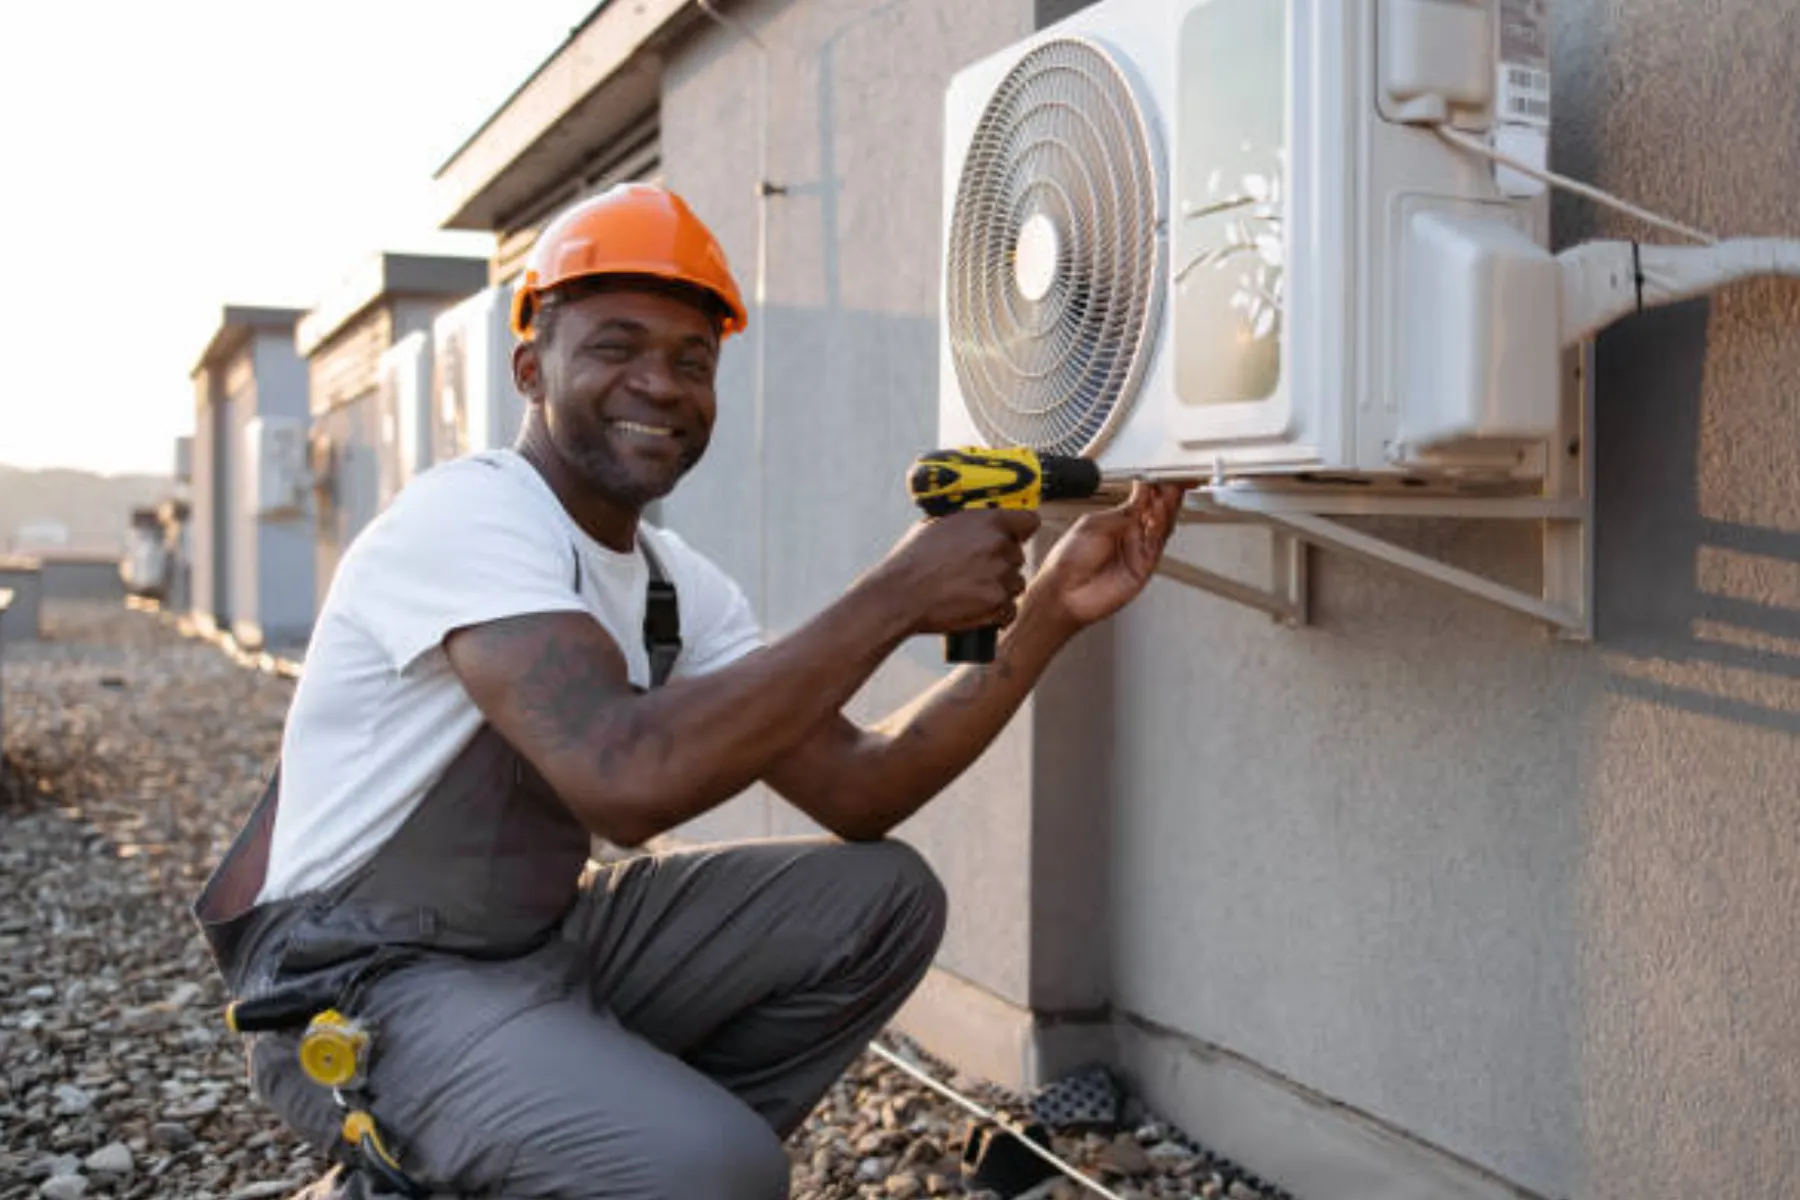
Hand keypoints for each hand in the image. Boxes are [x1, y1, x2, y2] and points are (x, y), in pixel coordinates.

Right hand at [870, 508, 1040, 634]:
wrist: (901, 594)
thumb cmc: (912, 559)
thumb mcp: (938, 525)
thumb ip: (967, 523)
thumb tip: (976, 522)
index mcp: (988, 521)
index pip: (1029, 521)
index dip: (1021, 530)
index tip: (1013, 537)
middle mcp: (999, 546)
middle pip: (1018, 556)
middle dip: (1002, 564)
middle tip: (977, 571)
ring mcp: (1000, 576)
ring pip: (1016, 584)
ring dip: (1000, 588)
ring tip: (972, 591)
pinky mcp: (996, 604)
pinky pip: (1009, 610)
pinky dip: (996, 613)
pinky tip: (975, 609)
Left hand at [1029, 482, 1186, 629]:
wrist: (1063, 593)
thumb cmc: (1067, 561)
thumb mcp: (1093, 525)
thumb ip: (1122, 512)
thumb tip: (1141, 493)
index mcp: (1116, 522)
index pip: (1143, 500)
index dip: (1155, 487)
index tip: (1162, 474)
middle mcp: (1130, 536)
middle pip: (1158, 512)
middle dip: (1167, 494)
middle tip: (1174, 479)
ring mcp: (1138, 551)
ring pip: (1162, 526)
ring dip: (1167, 508)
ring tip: (1170, 491)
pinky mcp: (1143, 568)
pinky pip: (1157, 545)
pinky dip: (1160, 527)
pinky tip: (1159, 513)